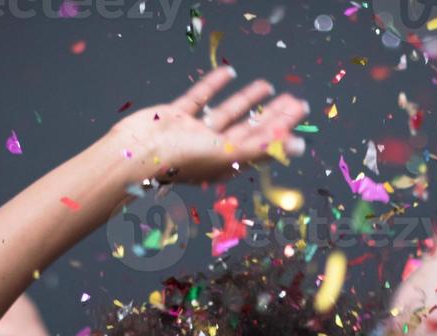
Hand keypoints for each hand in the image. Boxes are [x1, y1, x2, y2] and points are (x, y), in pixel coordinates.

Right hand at [108, 68, 308, 185]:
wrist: (136, 152)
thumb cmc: (181, 159)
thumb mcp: (230, 153)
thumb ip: (263, 146)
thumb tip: (297, 145)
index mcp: (226, 162)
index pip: (262, 142)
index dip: (282, 127)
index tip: (300, 111)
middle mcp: (211, 149)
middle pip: (249, 128)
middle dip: (271, 114)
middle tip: (294, 99)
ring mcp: (192, 132)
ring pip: (227, 113)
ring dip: (247, 100)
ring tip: (267, 86)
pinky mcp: (175, 116)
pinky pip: (199, 98)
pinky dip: (214, 85)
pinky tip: (229, 72)